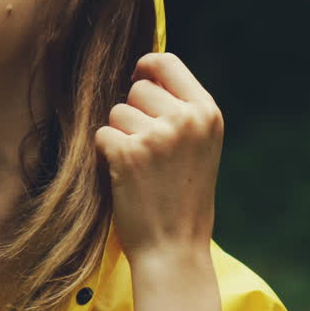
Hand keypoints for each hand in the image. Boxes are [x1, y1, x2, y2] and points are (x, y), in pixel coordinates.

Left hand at [94, 52, 223, 263]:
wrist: (174, 248)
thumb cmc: (183, 199)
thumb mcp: (200, 146)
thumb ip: (180, 110)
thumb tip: (143, 75)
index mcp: (207, 113)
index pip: (167, 61)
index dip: (146, 67)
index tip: (137, 80)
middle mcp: (185, 119)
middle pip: (136, 89)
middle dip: (133, 114)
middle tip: (148, 152)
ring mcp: (157, 135)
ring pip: (116, 113)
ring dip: (119, 136)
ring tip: (140, 168)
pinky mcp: (127, 153)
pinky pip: (101, 135)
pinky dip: (105, 154)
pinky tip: (125, 177)